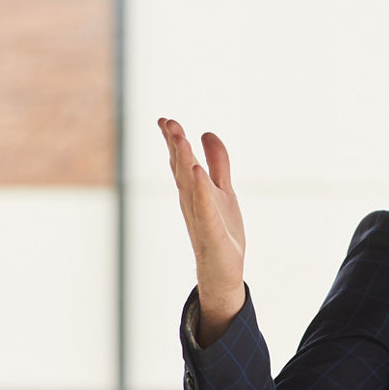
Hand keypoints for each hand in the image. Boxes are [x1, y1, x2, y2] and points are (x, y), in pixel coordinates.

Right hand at [160, 118, 245, 342]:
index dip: (173, 140)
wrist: (223, 269)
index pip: (180, 160)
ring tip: (181, 136)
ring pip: (189, 183)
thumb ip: (218, 163)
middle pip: (181, 168)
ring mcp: (199, 215)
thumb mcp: (223, 190)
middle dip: (175, 144)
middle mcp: (191, 200)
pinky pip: (204, 207)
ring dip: (184, 159)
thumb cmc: (222, 230)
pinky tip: (199, 172)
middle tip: (167, 122)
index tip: (165, 119)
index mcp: (193, 189)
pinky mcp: (210, 230)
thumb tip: (207, 132)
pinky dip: (201, 189)